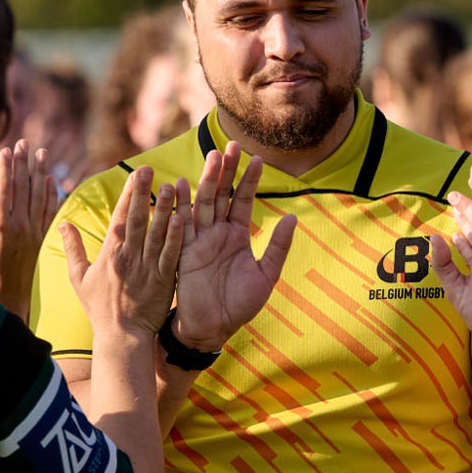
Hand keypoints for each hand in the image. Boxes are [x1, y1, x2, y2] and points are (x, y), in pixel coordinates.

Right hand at [0, 141, 63, 319]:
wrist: (3, 301)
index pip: (4, 187)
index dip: (6, 166)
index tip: (7, 149)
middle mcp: (19, 225)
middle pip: (23, 186)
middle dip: (24, 162)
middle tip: (25, 142)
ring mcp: (33, 233)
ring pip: (39, 196)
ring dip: (40, 173)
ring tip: (42, 153)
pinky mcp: (42, 240)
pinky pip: (50, 213)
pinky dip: (52, 196)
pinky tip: (52, 182)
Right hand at [61, 166, 185, 338]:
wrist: (121, 337)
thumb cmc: (99, 308)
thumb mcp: (78, 278)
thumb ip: (72, 249)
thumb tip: (63, 224)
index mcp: (110, 255)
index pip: (118, 218)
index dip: (127, 195)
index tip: (134, 174)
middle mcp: (129, 258)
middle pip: (137, 219)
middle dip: (142, 192)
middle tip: (149, 168)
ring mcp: (147, 268)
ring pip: (156, 233)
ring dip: (164, 208)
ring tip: (170, 185)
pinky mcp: (164, 280)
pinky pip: (171, 254)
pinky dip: (176, 236)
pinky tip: (182, 218)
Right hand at [171, 142, 296, 352]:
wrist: (213, 327)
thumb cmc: (240, 304)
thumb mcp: (265, 275)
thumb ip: (277, 247)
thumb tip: (291, 219)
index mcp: (237, 235)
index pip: (243, 200)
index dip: (249, 180)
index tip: (257, 158)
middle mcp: (217, 232)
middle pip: (221, 194)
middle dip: (226, 170)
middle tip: (231, 145)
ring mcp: (199, 239)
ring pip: (203, 203)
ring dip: (207, 180)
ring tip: (212, 156)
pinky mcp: (183, 251)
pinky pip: (182, 225)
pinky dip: (180, 206)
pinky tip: (179, 186)